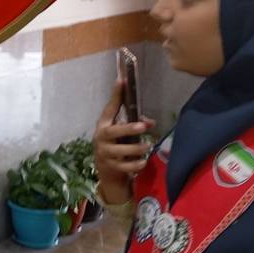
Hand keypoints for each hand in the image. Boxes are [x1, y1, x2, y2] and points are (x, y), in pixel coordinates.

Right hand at [93, 79, 154, 204]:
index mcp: (104, 125)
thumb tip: (151, 122)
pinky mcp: (111, 166)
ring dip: (137, 148)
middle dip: (129, 128)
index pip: (110, 108)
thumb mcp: (123, 134)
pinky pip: (126, 165)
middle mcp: (102, 137)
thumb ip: (134, 124)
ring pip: (121, 150)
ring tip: (147, 147)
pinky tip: (142, 162)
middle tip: (144, 126)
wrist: (107, 172)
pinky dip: (136, 164)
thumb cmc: (116, 146)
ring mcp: (105, 153)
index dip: (116, 94)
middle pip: (114, 131)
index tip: (122, 80)